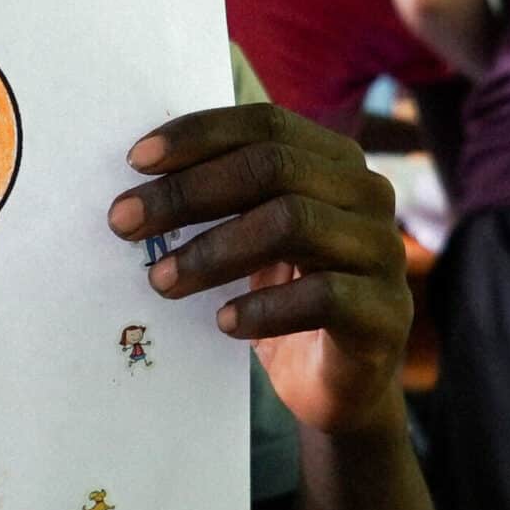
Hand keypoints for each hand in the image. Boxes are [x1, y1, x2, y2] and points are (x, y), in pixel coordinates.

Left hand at [108, 104, 410, 434]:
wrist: (336, 384)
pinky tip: (223, 322)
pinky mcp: (386, 313)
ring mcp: (383, 252)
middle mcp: (367, 194)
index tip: (135, 161)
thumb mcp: (250, 236)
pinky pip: (323, 296)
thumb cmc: (282, 296)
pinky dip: (263, 308)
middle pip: (273, 168)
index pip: (266, 125)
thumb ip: (218, 199)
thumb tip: (136, 181)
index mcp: (334, 162)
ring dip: (214, 251)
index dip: (199, 135)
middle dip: (188, 193)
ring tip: (162, 281)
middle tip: (124, 222)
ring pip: (294, 223)